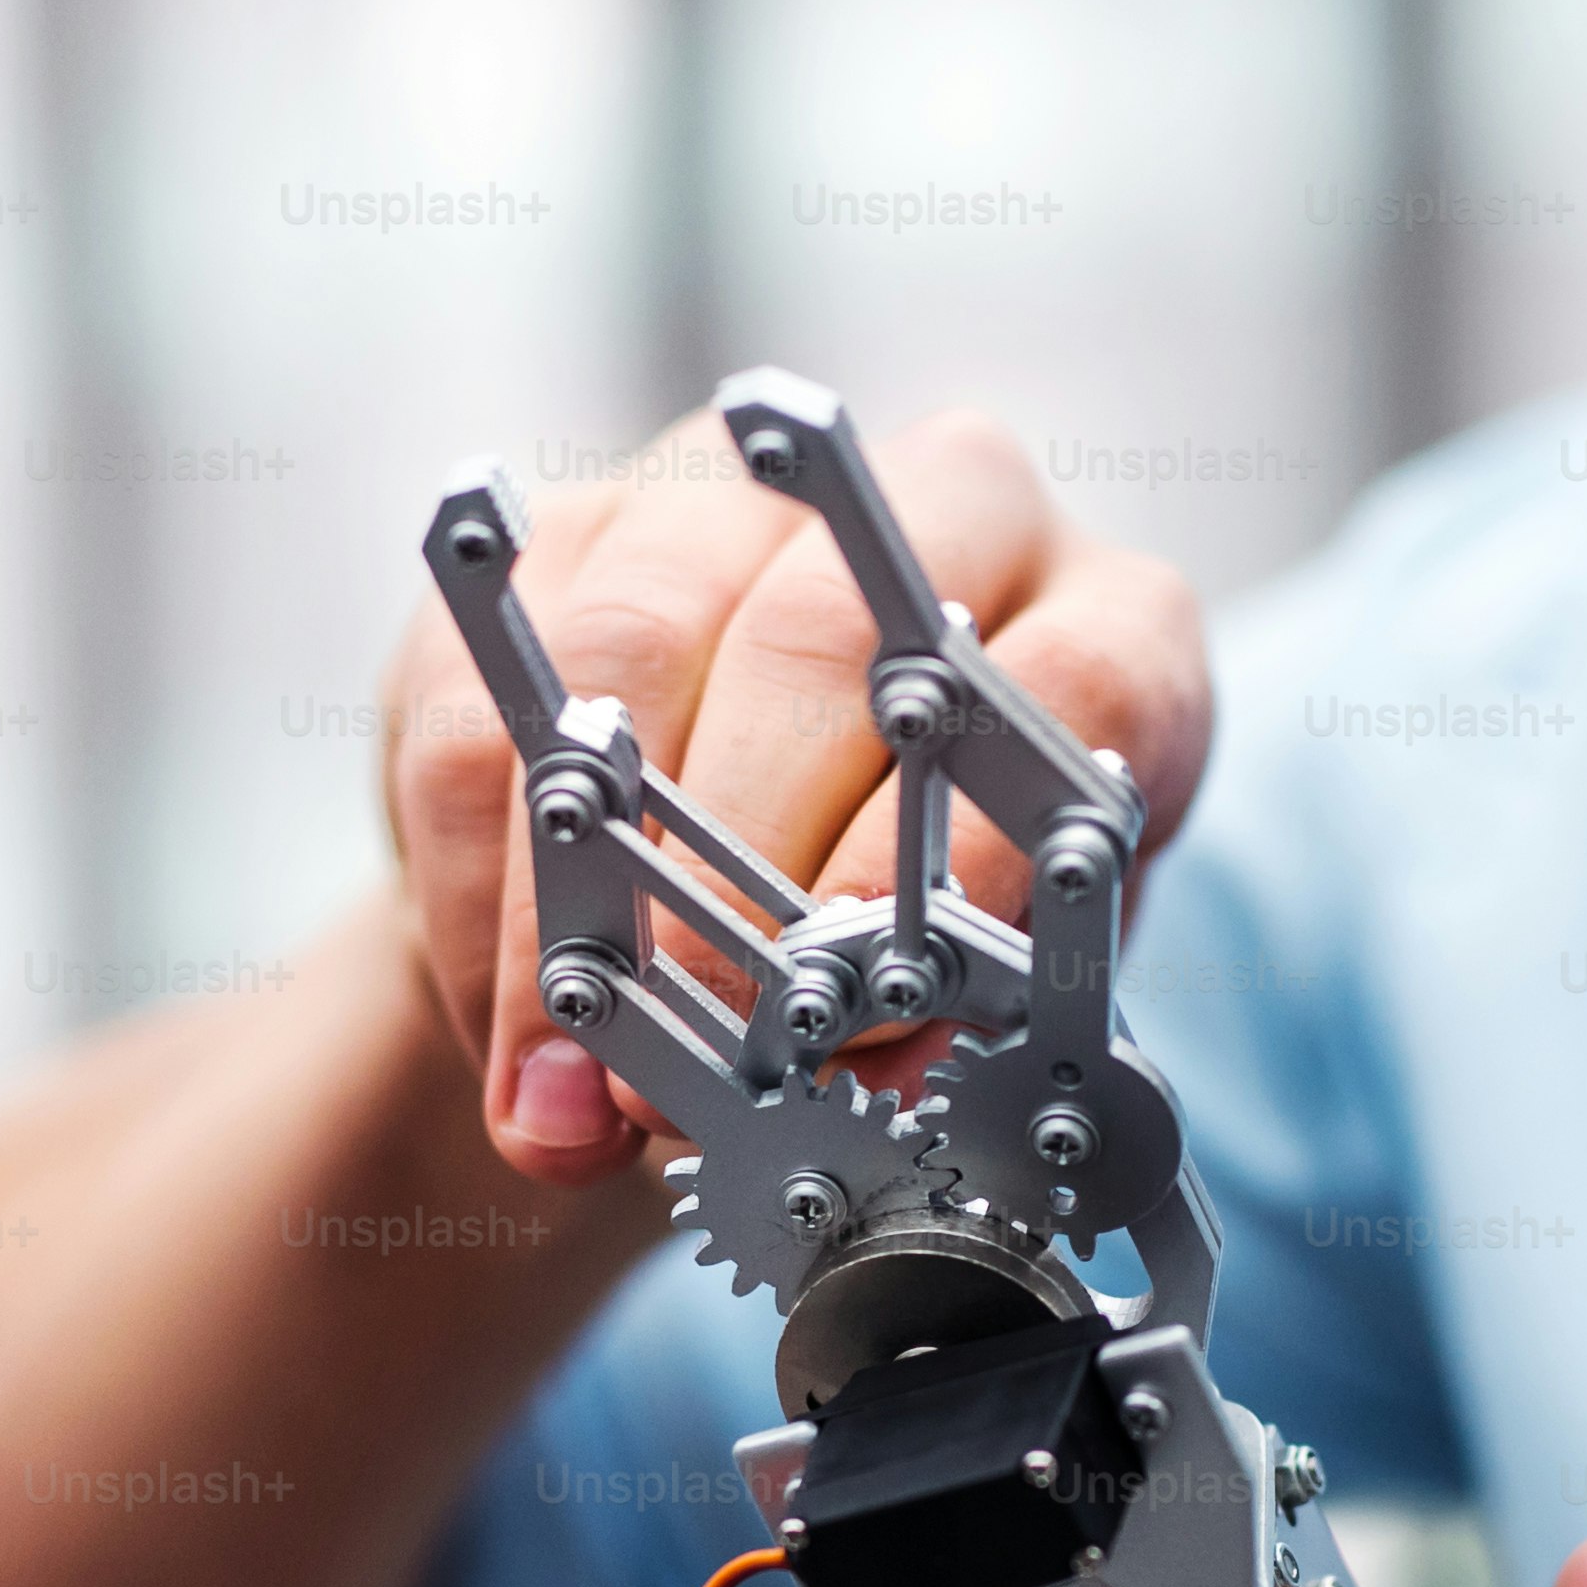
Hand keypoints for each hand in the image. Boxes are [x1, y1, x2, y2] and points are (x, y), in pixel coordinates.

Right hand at [374, 406, 1210, 1185]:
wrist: (801, 863)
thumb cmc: (941, 925)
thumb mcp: (1001, 981)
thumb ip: (960, 1024)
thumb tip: (864, 1082)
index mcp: (1109, 622)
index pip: (1059, 686)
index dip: (959, 847)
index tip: (868, 993)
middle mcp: (939, 512)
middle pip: (818, 640)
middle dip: (735, 872)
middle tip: (695, 1042)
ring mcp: (744, 504)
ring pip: (622, 650)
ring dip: (579, 896)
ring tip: (574, 1075)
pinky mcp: (573, 542)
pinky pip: (477, 702)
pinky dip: (480, 889)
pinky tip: (507, 1020)